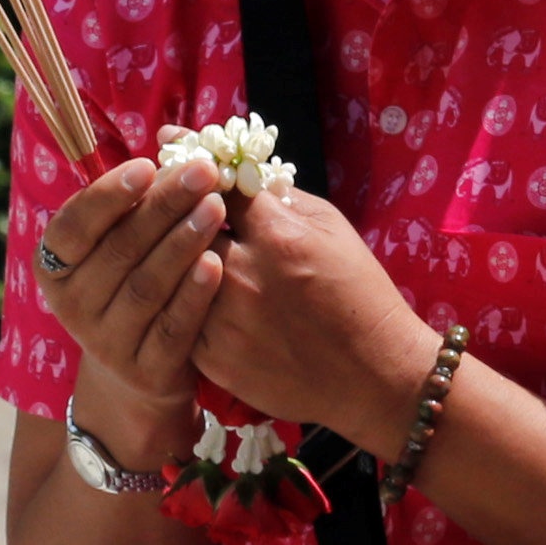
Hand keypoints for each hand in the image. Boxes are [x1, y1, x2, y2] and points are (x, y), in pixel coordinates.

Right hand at [35, 155, 228, 454]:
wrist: (138, 374)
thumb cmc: (132, 284)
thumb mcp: (118, 246)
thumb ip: (135, 201)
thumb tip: (174, 138)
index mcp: (56, 266)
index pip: (74, 227)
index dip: (108, 196)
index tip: (147, 165)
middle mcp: (73, 306)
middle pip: (120, 250)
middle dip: (163, 207)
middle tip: (203, 172)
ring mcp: (106, 343)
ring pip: (146, 286)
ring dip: (183, 243)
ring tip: (216, 208)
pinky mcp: (145, 372)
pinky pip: (172, 329)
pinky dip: (194, 295)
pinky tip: (217, 264)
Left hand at [192, 182, 438, 453]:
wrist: (373, 375)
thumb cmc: (359, 294)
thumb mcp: (333, 230)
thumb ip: (282, 200)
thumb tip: (239, 173)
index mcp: (276, 236)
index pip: (217, 188)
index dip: (202, 175)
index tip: (192, 169)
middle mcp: (243, 276)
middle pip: (184, 228)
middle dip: (179, 213)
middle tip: (174, 205)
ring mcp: (224, 321)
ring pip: (174, 274)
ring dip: (174, 259)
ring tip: (172, 249)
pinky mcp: (213, 358)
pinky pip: (179, 317)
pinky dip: (181, 301)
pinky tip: (185, 294)